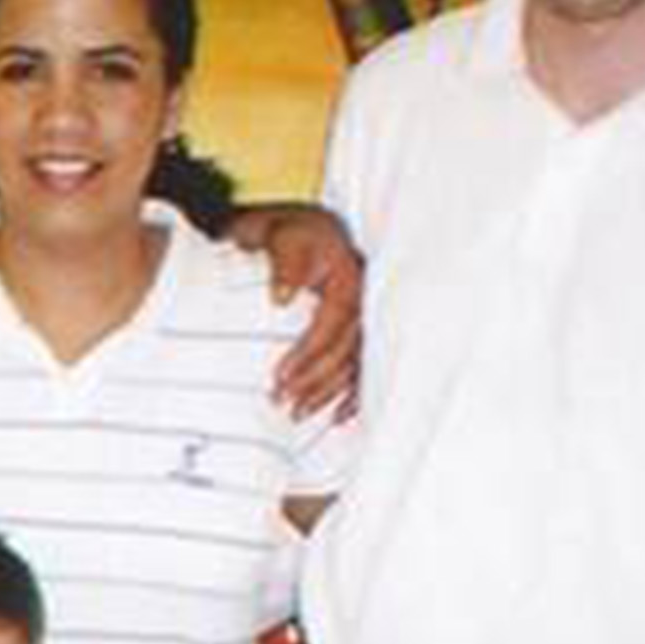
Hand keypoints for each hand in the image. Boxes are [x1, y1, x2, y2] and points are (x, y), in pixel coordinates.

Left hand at [231, 204, 361, 418]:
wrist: (295, 226)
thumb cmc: (287, 232)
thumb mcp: (282, 236)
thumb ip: (284, 263)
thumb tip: (281, 297)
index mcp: (350, 278)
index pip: (332, 324)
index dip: (308, 353)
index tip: (281, 376)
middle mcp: (363, 301)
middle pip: (345, 350)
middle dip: (316, 381)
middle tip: (285, 403)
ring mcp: (363, 316)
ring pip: (353, 362)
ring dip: (329, 393)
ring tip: (300, 414)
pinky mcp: (356, 329)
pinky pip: (361, 365)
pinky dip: (353, 393)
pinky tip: (340, 417)